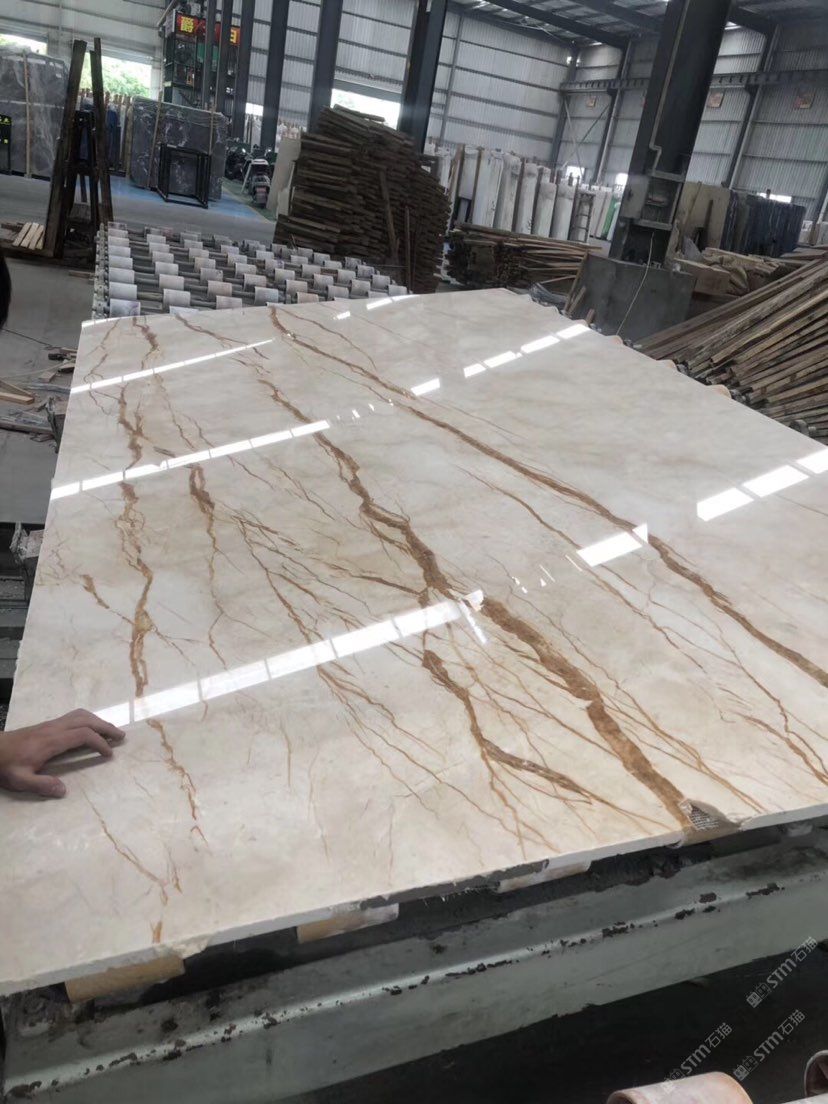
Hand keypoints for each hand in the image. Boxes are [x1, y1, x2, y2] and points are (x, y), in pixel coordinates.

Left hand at [0, 710, 125, 798]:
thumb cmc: (6, 765)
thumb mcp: (20, 779)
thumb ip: (41, 785)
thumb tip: (63, 791)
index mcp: (51, 741)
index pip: (83, 735)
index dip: (99, 743)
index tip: (108, 754)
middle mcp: (54, 728)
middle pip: (86, 720)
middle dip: (106, 727)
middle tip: (121, 737)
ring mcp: (51, 724)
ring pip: (80, 715)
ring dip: (98, 721)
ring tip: (110, 731)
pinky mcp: (47, 725)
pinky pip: (73, 716)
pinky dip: (88, 720)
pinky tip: (90, 728)